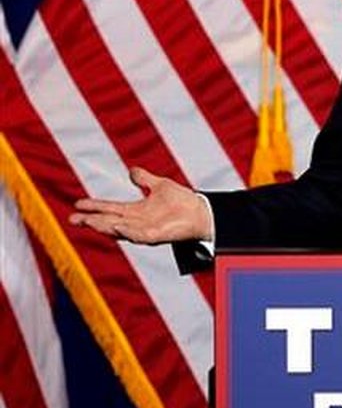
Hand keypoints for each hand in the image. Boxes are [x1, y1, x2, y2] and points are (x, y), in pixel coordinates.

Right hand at [69, 167, 212, 243]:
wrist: (201, 212)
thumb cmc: (183, 201)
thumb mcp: (160, 185)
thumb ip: (144, 179)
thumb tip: (131, 170)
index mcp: (136, 211)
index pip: (110, 209)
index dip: (94, 206)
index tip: (77, 204)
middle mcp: (137, 222)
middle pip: (108, 222)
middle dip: (91, 221)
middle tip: (73, 219)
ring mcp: (145, 231)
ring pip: (118, 230)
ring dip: (104, 227)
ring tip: (88, 222)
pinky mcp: (155, 237)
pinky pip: (137, 235)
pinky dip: (126, 231)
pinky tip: (117, 226)